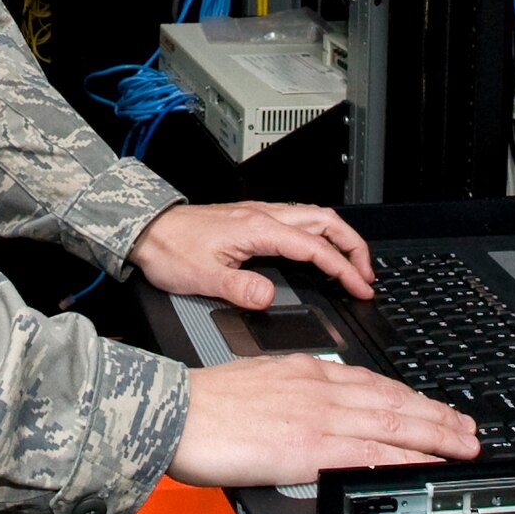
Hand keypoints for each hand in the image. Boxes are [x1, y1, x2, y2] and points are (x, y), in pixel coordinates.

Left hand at [129, 201, 375, 309]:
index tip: (360, 287)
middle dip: (353, 246)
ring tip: (351, 262)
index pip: (315, 247)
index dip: (342, 268)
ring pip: (313, 217)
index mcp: (258, 228)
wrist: (147, 229)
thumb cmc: (170, 248)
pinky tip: (317, 250)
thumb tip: (268, 298)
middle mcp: (263, 216)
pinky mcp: (250, 220)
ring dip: (338, 237)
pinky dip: (318, 234)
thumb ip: (239, 289)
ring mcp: (258, 215)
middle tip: (367, 273)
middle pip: (325, 221)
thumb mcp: (203, 276)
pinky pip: (297, 220)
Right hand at [169, 355, 480, 486]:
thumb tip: (311, 411)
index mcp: (307, 370)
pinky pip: (369, 452)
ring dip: (435, 433)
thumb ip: (292, 393)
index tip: (431, 407)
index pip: (372, 382)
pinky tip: (425, 464)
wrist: (179, 411)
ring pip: (392, 422)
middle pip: (392, 399)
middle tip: (467, 428)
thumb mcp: (259, 379)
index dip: (408, 397)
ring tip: (462, 444)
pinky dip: (404, 457)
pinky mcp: (312, 447)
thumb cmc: (207, 402)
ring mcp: (319, 416)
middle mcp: (320, 387)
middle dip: (435, 414)